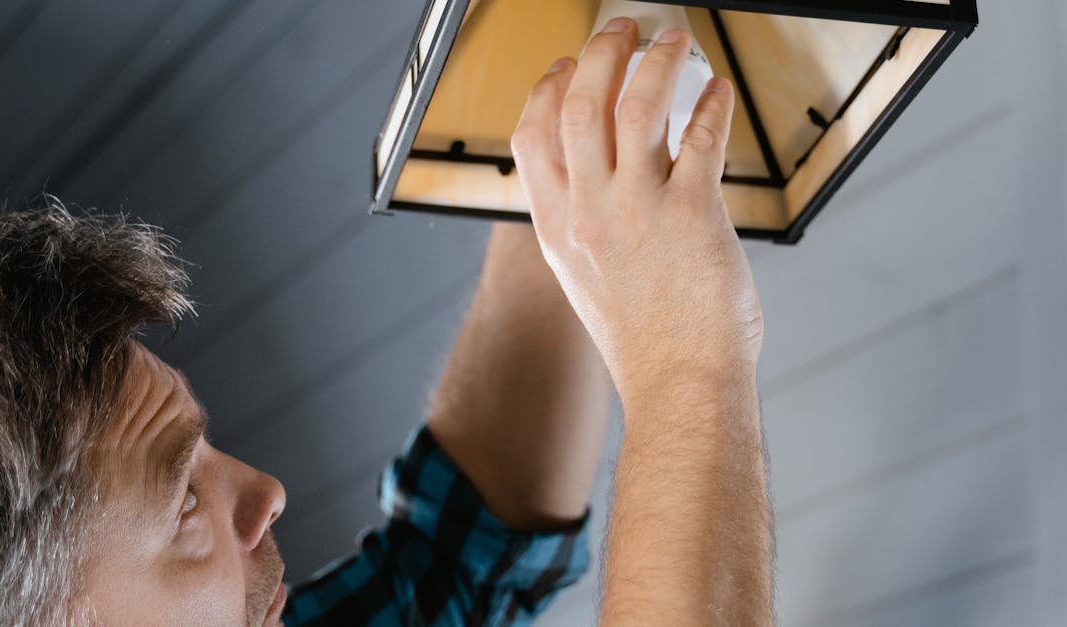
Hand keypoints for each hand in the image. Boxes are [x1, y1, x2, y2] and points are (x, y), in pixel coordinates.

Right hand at [510, 17, 762, 405]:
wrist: (678, 384)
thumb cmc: (641, 339)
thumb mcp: (584, 278)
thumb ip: (581, 224)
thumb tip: (596, 178)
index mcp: (557, 227)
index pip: (532, 137)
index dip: (546, 88)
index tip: (566, 66)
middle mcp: (588, 213)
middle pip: (579, 106)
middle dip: (599, 54)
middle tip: (622, 30)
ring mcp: (637, 212)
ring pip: (636, 107)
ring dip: (655, 62)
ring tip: (673, 42)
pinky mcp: (691, 215)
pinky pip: (700, 139)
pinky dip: (711, 106)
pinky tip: (718, 93)